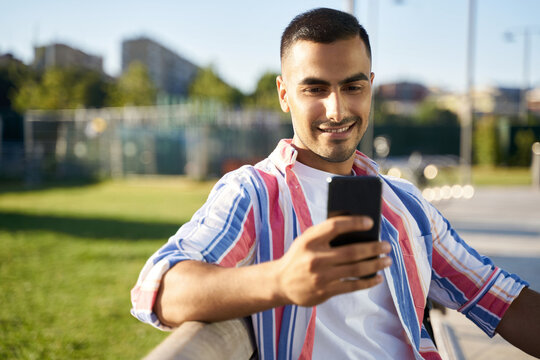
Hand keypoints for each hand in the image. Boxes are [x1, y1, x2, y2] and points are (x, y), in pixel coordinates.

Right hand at [273, 215, 391, 306]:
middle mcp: (314, 257)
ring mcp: (320, 276)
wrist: (280, 282)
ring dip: (375, 264)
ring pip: (356, 270)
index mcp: (309, 240)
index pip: (334, 226)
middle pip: (352, 251)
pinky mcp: (324, 291)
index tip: (370, 221)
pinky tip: (377, 277)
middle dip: (374, 248)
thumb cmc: (300, 256)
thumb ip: (327, 235)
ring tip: (387, 260)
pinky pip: (352, 286)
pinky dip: (368, 281)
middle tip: (387, 245)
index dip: (354, 222)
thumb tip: (362, 233)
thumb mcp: (307, 241)